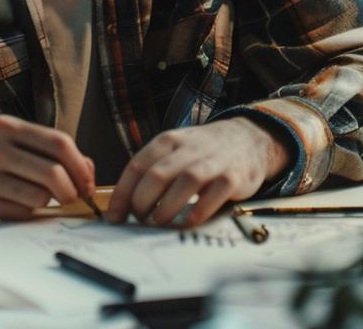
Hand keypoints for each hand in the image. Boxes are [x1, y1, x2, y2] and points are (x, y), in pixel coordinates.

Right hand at [0, 115, 95, 219]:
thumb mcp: (15, 137)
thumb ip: (51, 149)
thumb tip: (88, 173)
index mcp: (7, 127)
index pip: (59, 143)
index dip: (80, 166)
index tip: (87, 182)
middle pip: (52, 173)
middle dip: (71, 190)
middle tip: (71, 196)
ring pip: (39, 197)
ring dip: (48, 202)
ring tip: (40, 196)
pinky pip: (20, 213)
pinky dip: (28, 212)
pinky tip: (20, 203)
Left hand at [105, 118, 289, 227]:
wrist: (248, 139)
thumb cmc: (203, 152)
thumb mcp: (175, 151)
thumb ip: (153, 171)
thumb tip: (125, 205)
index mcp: (168, 142)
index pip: (137, 166)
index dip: (122, 194)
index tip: (114, 217)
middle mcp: (189, 148)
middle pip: (158, 174)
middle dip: (142, 201)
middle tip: (138, 219)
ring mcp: (213, 161)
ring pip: (185, 181)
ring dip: (167, 206)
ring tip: (158, 222)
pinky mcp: (234, 177)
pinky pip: (214, 194)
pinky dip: (199, 211)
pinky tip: (188, 223)